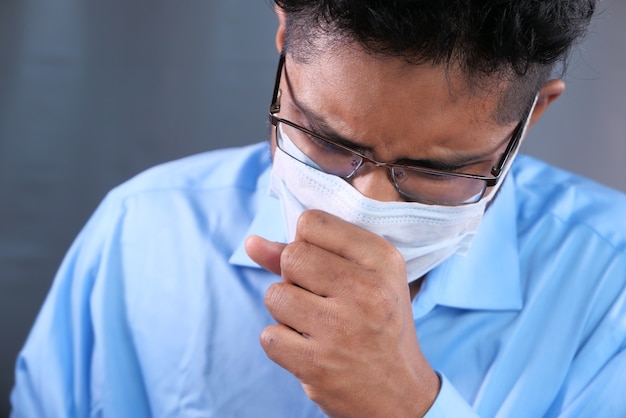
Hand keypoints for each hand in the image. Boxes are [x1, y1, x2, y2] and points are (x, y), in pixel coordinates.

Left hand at [245, 209, 439, 416]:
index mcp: (382, 260)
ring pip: (275, 295)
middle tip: (320, 299)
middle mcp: (366, 290)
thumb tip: (251, 242)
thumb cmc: (377, 326)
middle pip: (292, 256)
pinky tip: (308, 349)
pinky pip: (268, 336)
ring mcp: (341, 328)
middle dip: (294, 277)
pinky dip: (282, 344)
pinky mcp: (317, 363)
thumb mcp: (363, 279)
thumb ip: (309, 254)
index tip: (323, 266)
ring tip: (315, 325)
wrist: (398, 394)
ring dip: (286, 312)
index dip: (306, 243)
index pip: (313, 223)